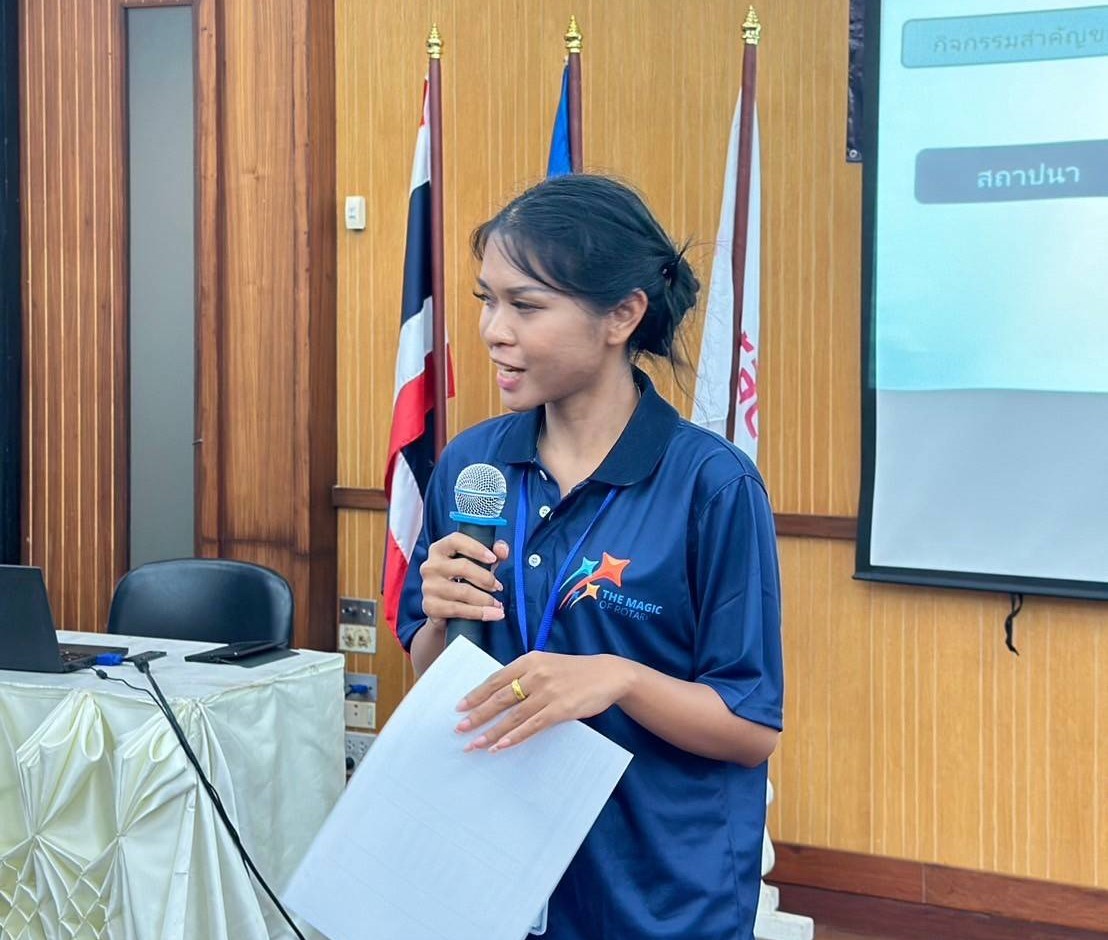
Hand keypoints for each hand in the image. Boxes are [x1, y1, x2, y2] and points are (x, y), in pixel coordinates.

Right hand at [420, 535, 509, 628]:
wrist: (444, 609)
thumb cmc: (463, 579)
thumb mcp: (479, 563)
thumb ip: (493, 552)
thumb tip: (502, 550)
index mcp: (439, 549)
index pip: (456, 540)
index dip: (476, 548)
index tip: (493, 559)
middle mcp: (430, 566)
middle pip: (462, 567)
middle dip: (486, 578)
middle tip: (498, 586)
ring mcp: (428, 587)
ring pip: (463, 591)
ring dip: (486, 599)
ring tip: (498, 604)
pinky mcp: (430, 606)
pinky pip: (459, 609)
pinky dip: (480, 613)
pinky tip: (492, 614)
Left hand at [454, 652, 634, 752]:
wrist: (608, 674)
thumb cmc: (574, 671)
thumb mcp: (547, 663)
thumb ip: (525, 675)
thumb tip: (498, 694)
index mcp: (530, 660)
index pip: (496, 679)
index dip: (476, 694)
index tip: (459, 707)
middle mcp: (536, 674)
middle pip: (500, 697)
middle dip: (477, 715)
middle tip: (459, 728)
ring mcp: (548, 692)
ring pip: (513, 715)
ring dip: (491, 731)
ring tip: (475, 744)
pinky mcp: (560, 709)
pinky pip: (532, 726)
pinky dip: (514, 737)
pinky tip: (501, 746)